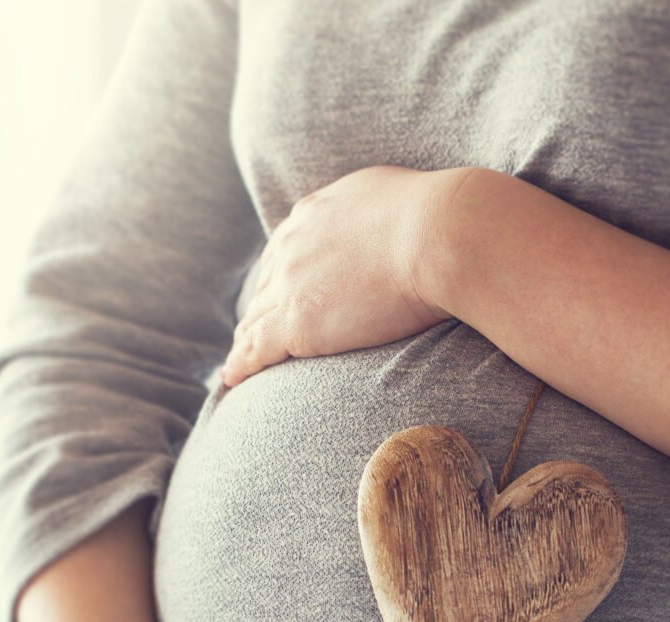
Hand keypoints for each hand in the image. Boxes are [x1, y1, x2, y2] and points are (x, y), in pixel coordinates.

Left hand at [221, 165, 464, 386]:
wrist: (438, 236)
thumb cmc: (435, 217)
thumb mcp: (389, 197)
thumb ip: (368, 212)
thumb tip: (378, 220)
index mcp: (312, 216)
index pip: (284, 253)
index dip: (278, 278)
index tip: (276, 293)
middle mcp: (292, 248)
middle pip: (266, 287)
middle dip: (260, 310)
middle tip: (252, 333)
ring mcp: (290, 286)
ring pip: (256, 320)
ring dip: (246, 340)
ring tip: (238, 361)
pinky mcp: (296, 323)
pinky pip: (257, 349)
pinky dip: (242, 364)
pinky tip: (231, 377)